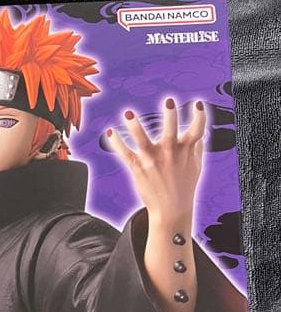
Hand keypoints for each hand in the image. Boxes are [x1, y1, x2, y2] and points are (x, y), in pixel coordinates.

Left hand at [107, 99, 205, 227]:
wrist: (171, 211)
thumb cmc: (184, 187)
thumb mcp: (196, 166)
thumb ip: (197, 147)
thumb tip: (201, 133)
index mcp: (186, 150)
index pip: (197, 130)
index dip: (200, 116)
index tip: (197, 104)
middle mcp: (170, 153)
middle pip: (171, 131)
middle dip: (170, 116)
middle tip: (169, 100)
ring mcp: (153, 160)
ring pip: (142, 140)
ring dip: (135, 127)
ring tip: (128, 113)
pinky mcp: (138, 168)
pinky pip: (125, 154)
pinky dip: (116, 143)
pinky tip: (110, 132)